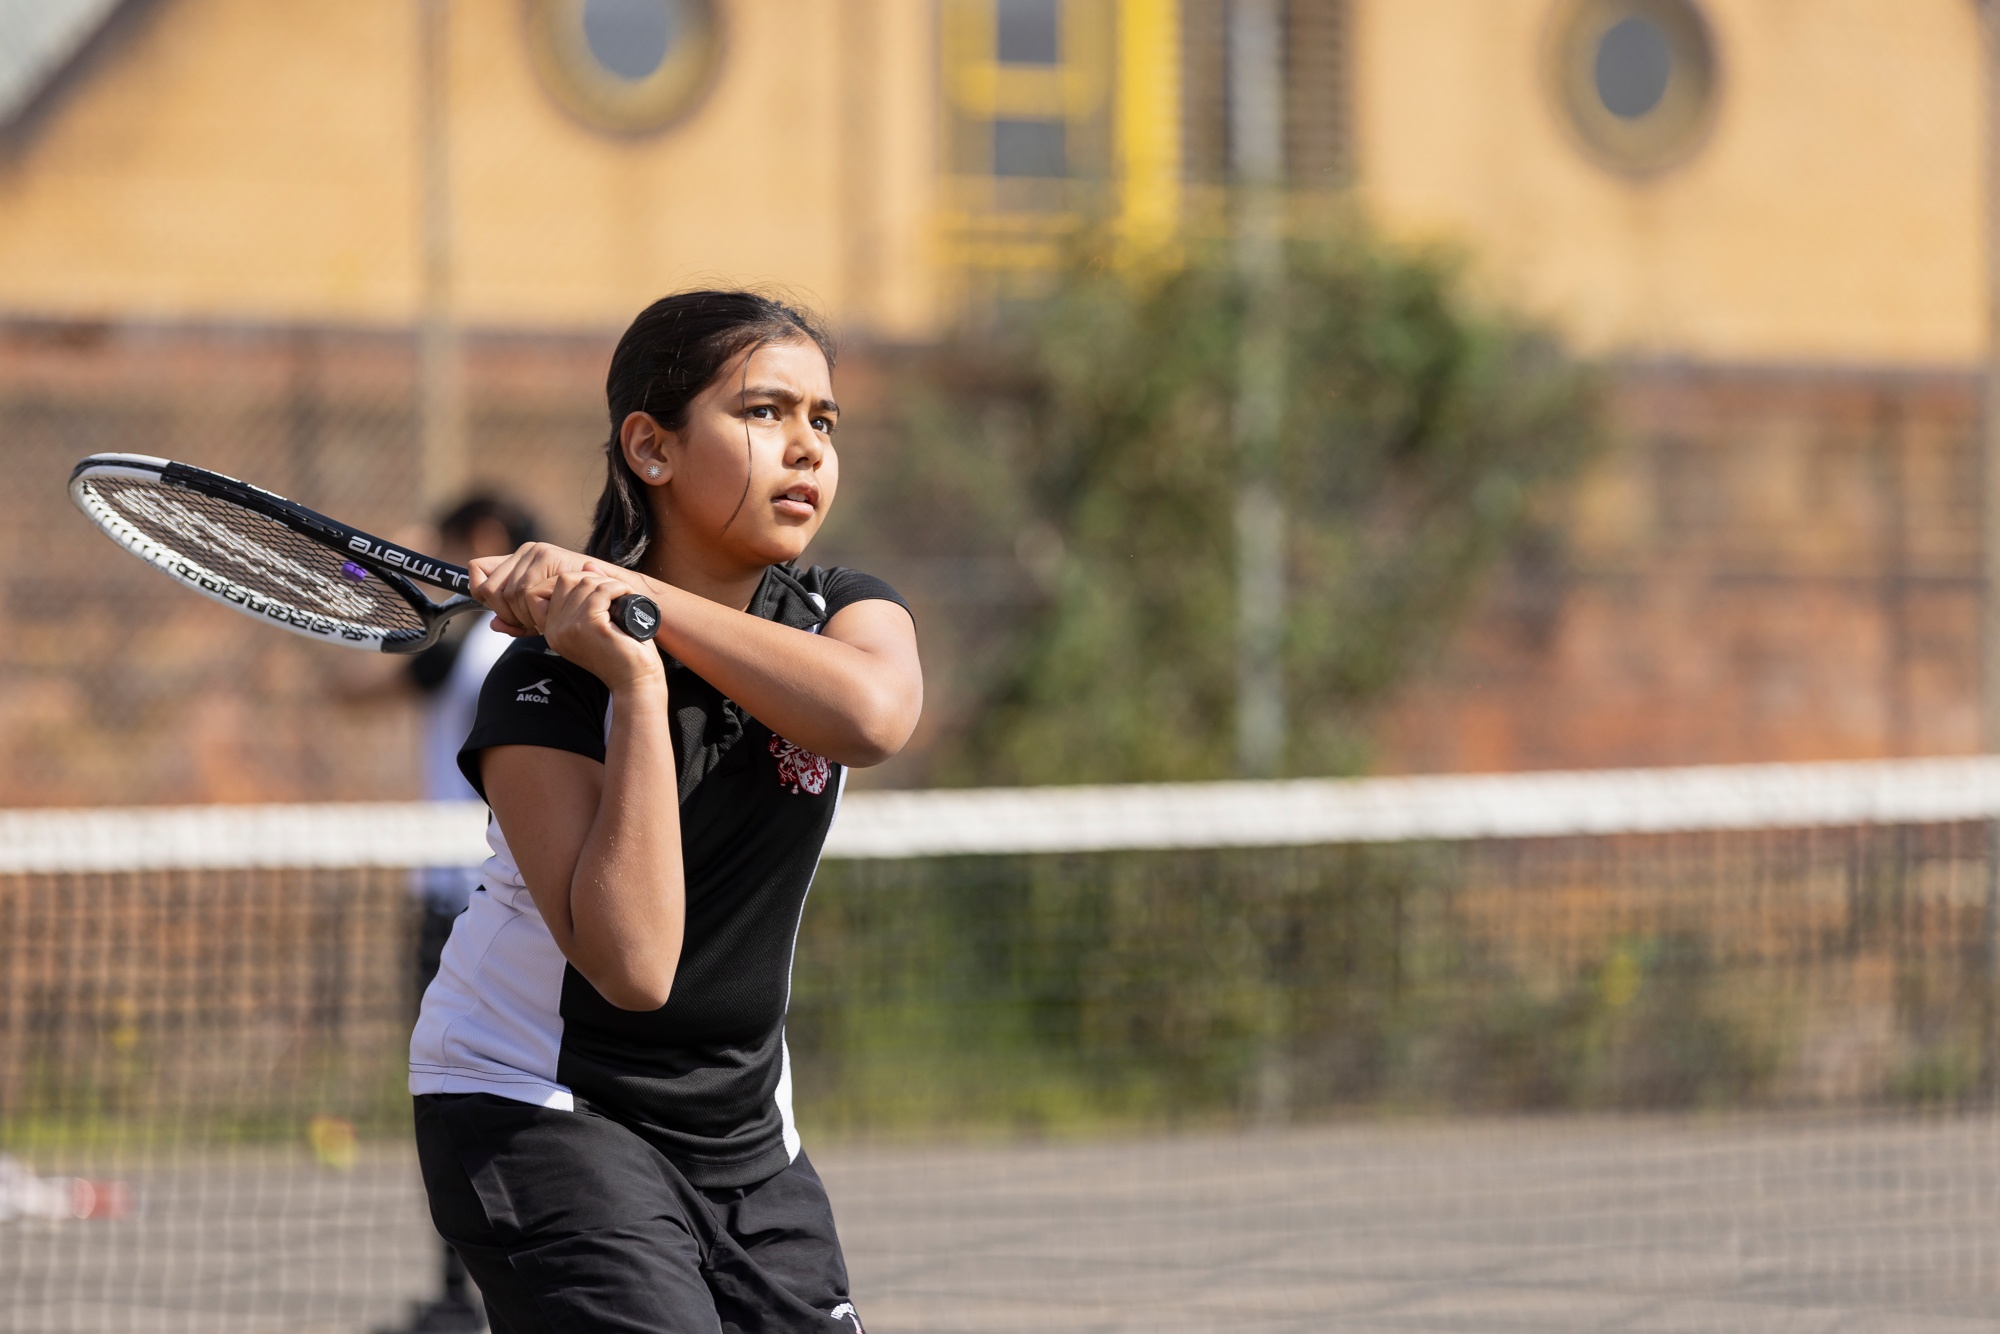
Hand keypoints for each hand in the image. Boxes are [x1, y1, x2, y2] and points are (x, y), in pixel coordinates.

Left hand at [470, 542, 617, 636]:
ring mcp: (535, 552)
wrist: (616, 598)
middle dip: (507, 615)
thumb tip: (493, 624)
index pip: (477, 571)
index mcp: (519, 562)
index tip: (503, 614)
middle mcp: (524, 552)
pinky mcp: (547, 556)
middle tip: (532, 625)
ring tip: (545, 621)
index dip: (482, 596)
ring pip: (506, 594)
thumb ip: (517, 621)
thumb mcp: (542, 617)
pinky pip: (522, 592)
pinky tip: (550, 616)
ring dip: (522, 616)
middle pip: (489, 589)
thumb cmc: (582, 608)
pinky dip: (532, 611)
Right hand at [541, 570, 665, 691]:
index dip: (577, 579)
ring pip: (585, 583)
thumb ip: (589, 596)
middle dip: (593, 577)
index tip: (601, 589)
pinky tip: (628, 597)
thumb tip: (587, 564)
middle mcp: (554, 630)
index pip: (549, 587)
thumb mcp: (601, 621)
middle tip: (616, 591)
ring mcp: (569, 628)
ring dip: (609, 583)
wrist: (637, 681)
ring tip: (624, 596)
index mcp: (552, 630)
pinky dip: (618, 588)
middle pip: (566, 580)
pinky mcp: (588, 626)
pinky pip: (601, 592)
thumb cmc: (623, 653)